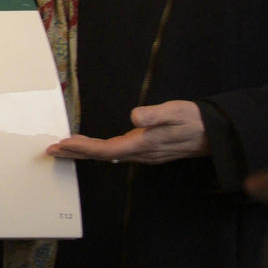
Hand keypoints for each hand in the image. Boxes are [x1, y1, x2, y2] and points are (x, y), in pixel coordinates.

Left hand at [48, 100, 206, 164]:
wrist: (215, 132)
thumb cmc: (193, 119)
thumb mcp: (175, 112)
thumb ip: (155, 115)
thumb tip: (135, 117)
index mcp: (144, 144)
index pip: (107, 150)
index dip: (83, 148)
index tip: (63, 144)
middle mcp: (142, 153)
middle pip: (102, 156)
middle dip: (76, 153)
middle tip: (52, 150)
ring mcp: (145, 154)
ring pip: (108, 156)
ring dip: (86, 152)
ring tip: (65, 148)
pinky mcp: (148, 151)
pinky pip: (117, 154)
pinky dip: (99, 150)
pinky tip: (93, 148)